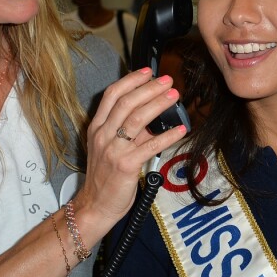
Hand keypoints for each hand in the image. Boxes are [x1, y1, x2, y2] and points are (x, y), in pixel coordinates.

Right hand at [73, 68, 186, 232]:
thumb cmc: (106, 175)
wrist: (95, 206)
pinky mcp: (125, 166)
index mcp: (97, 127)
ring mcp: (113, 150)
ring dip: (158, 104)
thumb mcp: (111, 146)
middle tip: (167, 80)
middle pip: (125, 103)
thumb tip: (154, 111)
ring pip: (136, 120)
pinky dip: (167, 136)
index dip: (130, 80)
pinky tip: (181, 129)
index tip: (148, 71)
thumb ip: (130, 129)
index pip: (111, 95)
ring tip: (174, 95)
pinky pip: (150, 146)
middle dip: (148, 88)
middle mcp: (103, 135)